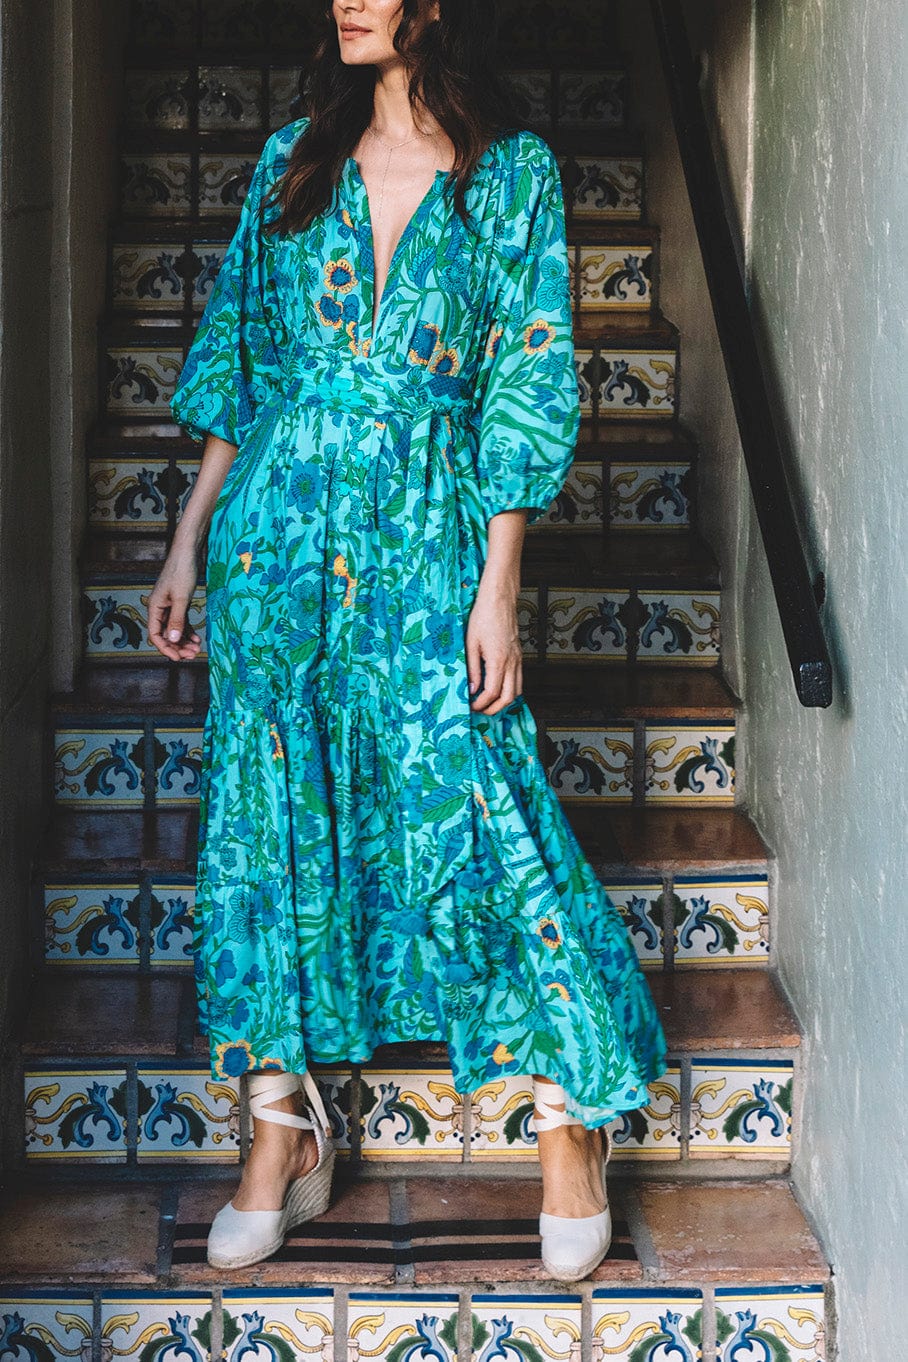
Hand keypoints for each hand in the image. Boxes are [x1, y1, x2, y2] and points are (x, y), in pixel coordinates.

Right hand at [147, 542, 202, 660]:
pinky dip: (188, 630)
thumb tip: (171, 640)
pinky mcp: (178, 601)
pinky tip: (196, 638)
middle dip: (177, 646)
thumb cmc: (182, 571)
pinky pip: (181, 621)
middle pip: (165, 634)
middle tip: (192, 655)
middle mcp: (159, 608)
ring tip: (196, 649)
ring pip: (174, 629)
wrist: (188, 551)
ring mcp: (168, 605)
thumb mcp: (181, 598)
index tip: (178, 658)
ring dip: (184, 640)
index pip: (155, 635)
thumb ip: (177, 620)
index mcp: (154, 607)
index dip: (165, 648)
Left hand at [466, 576, 522, 713]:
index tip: (470, 706)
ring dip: (503, 701)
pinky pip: (518, 679)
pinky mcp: (519, 655)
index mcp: (498, 660)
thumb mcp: (470, 644)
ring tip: (488, 702)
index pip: (492, 693)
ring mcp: (518, 659)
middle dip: (494, 709)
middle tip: (479, 710)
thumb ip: (472, 669)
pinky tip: (497, 687)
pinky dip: (510, 689)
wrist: (499, 600)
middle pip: (509, 697)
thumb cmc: (483, 616)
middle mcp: (511, 662)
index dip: (480, 704)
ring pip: (517, 690)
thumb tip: (472, 689)